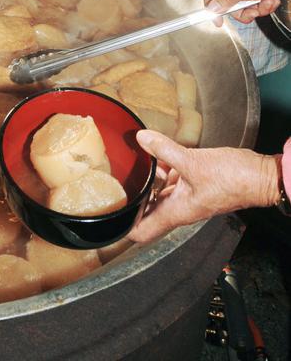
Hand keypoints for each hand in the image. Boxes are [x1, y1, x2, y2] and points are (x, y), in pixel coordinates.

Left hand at [129, 130, 279, 242]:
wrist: (259, 176)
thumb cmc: (234, 179)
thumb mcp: (193, 162)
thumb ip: (165, 151)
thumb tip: (142, 139)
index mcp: (177, 212)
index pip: (143, 231)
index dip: (125, 226)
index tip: (111, 212)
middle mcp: (181, 207)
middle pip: (149, 210)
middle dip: (134, 198)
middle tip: (116, 181)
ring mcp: (189, 196)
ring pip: (161, 192)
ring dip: (149, 180)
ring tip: (133, 162)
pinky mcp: (196, 182)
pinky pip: (173, 179)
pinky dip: (164, 169)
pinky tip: (157, 152)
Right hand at [203, 0, 290, 23]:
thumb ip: (226, 1)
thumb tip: (212, 8)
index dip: (213, 9)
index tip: (218, 21)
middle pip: (229, 5)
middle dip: (244, 11)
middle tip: (253, 10)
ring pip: (243, 8)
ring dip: (256, 9)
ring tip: (266, 2)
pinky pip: (253, 5)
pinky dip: (263, 6)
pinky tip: (270, 0)